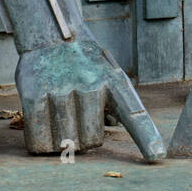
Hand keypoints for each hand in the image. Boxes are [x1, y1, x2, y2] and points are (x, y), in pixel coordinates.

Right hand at [15, 37, 165, 161]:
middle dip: (84, 139)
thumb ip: (115, 105)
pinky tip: (43, 128)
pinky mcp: (34, 94)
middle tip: (76, 120)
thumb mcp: (107, 74)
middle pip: (91, 141)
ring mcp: (60, 88)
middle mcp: (89, 84)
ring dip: (60, 142)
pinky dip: (40, 143)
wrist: (50, 34)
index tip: (157, 156)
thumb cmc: (83, 63)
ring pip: (64, 143)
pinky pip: (38, 139)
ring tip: (59, 120)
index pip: (133, 113)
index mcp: (112, 81)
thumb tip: (112, 136)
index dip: (146, 137)